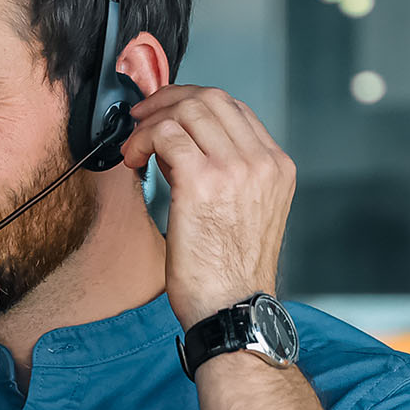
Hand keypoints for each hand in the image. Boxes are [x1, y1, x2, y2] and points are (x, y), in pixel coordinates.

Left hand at [118, 84, 296, 328]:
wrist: (232, 310)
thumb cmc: (230, 275)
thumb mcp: (247, 214)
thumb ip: (227, 175)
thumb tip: (181, 146)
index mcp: (276, 168)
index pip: (235, 109)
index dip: (193, 102)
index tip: (166, 113)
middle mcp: (262, 162)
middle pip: (212, 99)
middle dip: (168, 100)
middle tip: (142, 118)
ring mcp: (236, 169)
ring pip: (188, 110)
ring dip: (152, 120)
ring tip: (135, 145)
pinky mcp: (202, 181)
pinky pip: (166, 134)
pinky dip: (142, 139)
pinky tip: (133, 159)